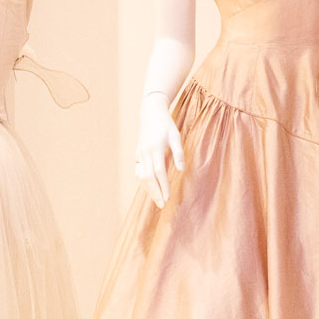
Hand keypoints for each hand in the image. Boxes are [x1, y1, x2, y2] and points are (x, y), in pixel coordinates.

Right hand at [135, 92, 185, 206]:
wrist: (151, 113)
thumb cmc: (166, 125)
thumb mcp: (176, 136)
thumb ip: (178, 153)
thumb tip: (180, 170)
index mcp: (155, 148)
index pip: (159, 172)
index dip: (163, 186)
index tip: (168, 197)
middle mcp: (145, 152)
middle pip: (148, 178)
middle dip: (155, 192)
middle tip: (162, 205)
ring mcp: (139, 154)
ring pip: (141, 176)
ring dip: (148, 189)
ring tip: (157, 200)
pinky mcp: (137, 154)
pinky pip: (139, 172)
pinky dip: (143, 182)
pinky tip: (149, 189)